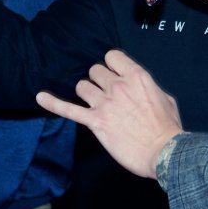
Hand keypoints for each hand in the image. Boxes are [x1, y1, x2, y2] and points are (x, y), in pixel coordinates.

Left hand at [37, 50, 182, 179]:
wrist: (163, 152)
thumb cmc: (167, 128)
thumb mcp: (165, 98)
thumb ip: (148, 88)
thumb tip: (140, 87)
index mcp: (136, 76)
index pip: (112, 56)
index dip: (111, 64)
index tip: (113, 72)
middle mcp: (118, 86)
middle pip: (95, 70)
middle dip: (98, 80)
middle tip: (105, 92)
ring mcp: (104, 103)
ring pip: (82, 86)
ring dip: (86, 92)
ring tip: (92, 101)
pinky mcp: (95, 122)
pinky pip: (68, 109)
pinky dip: (53, 103)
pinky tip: (41, 97)